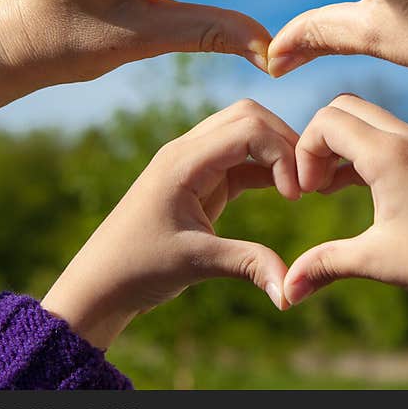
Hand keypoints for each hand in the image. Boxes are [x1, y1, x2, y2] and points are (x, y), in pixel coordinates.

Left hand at [40, 100, 300, 349]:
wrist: (100, 283)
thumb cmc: (137, 268)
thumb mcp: (196, 263)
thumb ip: (248, 265)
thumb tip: (290, 293)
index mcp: (183, 160)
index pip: (248, 127)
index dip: (282, 152)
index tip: (296, 195)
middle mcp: (188, 151)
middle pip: (249, 116)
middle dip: (284, 141)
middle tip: (307, 183)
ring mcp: (193, 163)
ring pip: (246, 132)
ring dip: (276, 152)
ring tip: (300, 188)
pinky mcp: (200, 180)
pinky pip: (240, 159)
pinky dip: (266, 168)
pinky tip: (286, 192)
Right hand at [284, 93, 407, 349]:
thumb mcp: (374, 261)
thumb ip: (323, 265)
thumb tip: (286, 293)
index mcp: (390, 155)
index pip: (327, 121)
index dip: (304, 151)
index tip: (306, 193)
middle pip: (343, 108)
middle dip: (318, 140)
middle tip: (313, 185)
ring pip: (365, 119)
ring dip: (339, 146)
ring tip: (327, 189)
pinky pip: (384, 135)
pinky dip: (360, 152)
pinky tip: (350, 189)